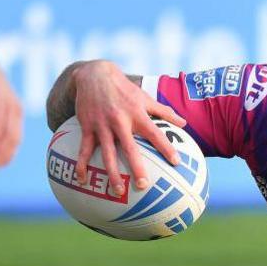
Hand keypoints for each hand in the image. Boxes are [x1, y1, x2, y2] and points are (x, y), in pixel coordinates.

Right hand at [72, 61, 185, 194]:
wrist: (93, 74)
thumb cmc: (124, 89)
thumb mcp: (145, 97)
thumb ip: (164, 112)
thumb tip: (184, 123)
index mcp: (137, 114)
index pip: (155, 134)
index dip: (166, 148)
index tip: (176, 163)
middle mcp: (120, 121)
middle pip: (129, 148)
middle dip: (136, 167)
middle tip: (143, 185)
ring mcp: (102, 125)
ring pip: (106, 153)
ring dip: (111, 173)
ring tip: (117, 191)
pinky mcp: (87, 127)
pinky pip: (84, 149)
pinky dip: (82, 164)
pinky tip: (81, 179)